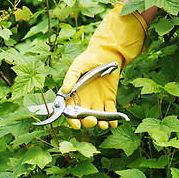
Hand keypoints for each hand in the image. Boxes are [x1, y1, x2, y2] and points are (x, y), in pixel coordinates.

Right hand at [61, 2, 146, 128]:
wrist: (106, 53)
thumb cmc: (88, 59)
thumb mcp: (77, 67)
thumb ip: (70, 78)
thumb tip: (64, 91)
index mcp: (74, 95)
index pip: (71, 111)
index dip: (72, 119)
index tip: (77, 124)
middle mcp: (85, 100)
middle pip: (84, 117)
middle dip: (88, 122)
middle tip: (92, 120)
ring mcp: (97, 101)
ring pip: (98, 116)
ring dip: (100, 123)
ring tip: (104, 125)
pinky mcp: (109, 98)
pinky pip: (110, 111)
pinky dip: (113, 117)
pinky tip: (114, 123)